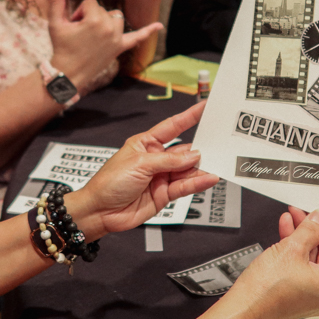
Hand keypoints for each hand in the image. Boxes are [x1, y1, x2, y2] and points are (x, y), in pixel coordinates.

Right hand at [48, 0, 160, 92]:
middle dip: (90, 17)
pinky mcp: (119, 48)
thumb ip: (56, 2)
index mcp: (95, 20)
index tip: (72, 25)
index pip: (90, 2)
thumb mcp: (56, 23)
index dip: (79, 11)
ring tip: (94, 33)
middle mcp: (109, 28)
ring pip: (116, 17)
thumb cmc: (61, 47)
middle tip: (79, 33)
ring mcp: (116, 39)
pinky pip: (137, 38)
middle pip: (103, 9)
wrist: (68, 74)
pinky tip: (159, 27)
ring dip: (107, 21)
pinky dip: (148, 32)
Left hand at [66, 102, 218, 239]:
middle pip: (183, 150)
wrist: (100, 211)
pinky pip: (185, 186)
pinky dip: (197, 182)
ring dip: (201, 167)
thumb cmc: (109, 182)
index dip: (188, 117)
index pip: (171, 126)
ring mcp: (160, 177)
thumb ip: (168, 160)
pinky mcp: (164, 194)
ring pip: (187, 170)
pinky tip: (208, 178)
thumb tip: (192, 155)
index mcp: (145, 143)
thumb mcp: (139, 164)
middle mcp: (155, 159)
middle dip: (200, 146)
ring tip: (217, 163)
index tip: (204, 107)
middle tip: (218, 142)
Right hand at [222, 202, 318, 318]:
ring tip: (294, 216)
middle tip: (310, 211)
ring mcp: (313, 294)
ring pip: (313, 258)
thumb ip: (309, 230)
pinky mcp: (299, 294)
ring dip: (303, 235)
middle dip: (317, 228)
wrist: (243, 309)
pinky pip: (303, 266)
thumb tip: (318, 220)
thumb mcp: (290, 249)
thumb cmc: (266, 291)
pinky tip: (286, 232)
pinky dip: (296, 249)